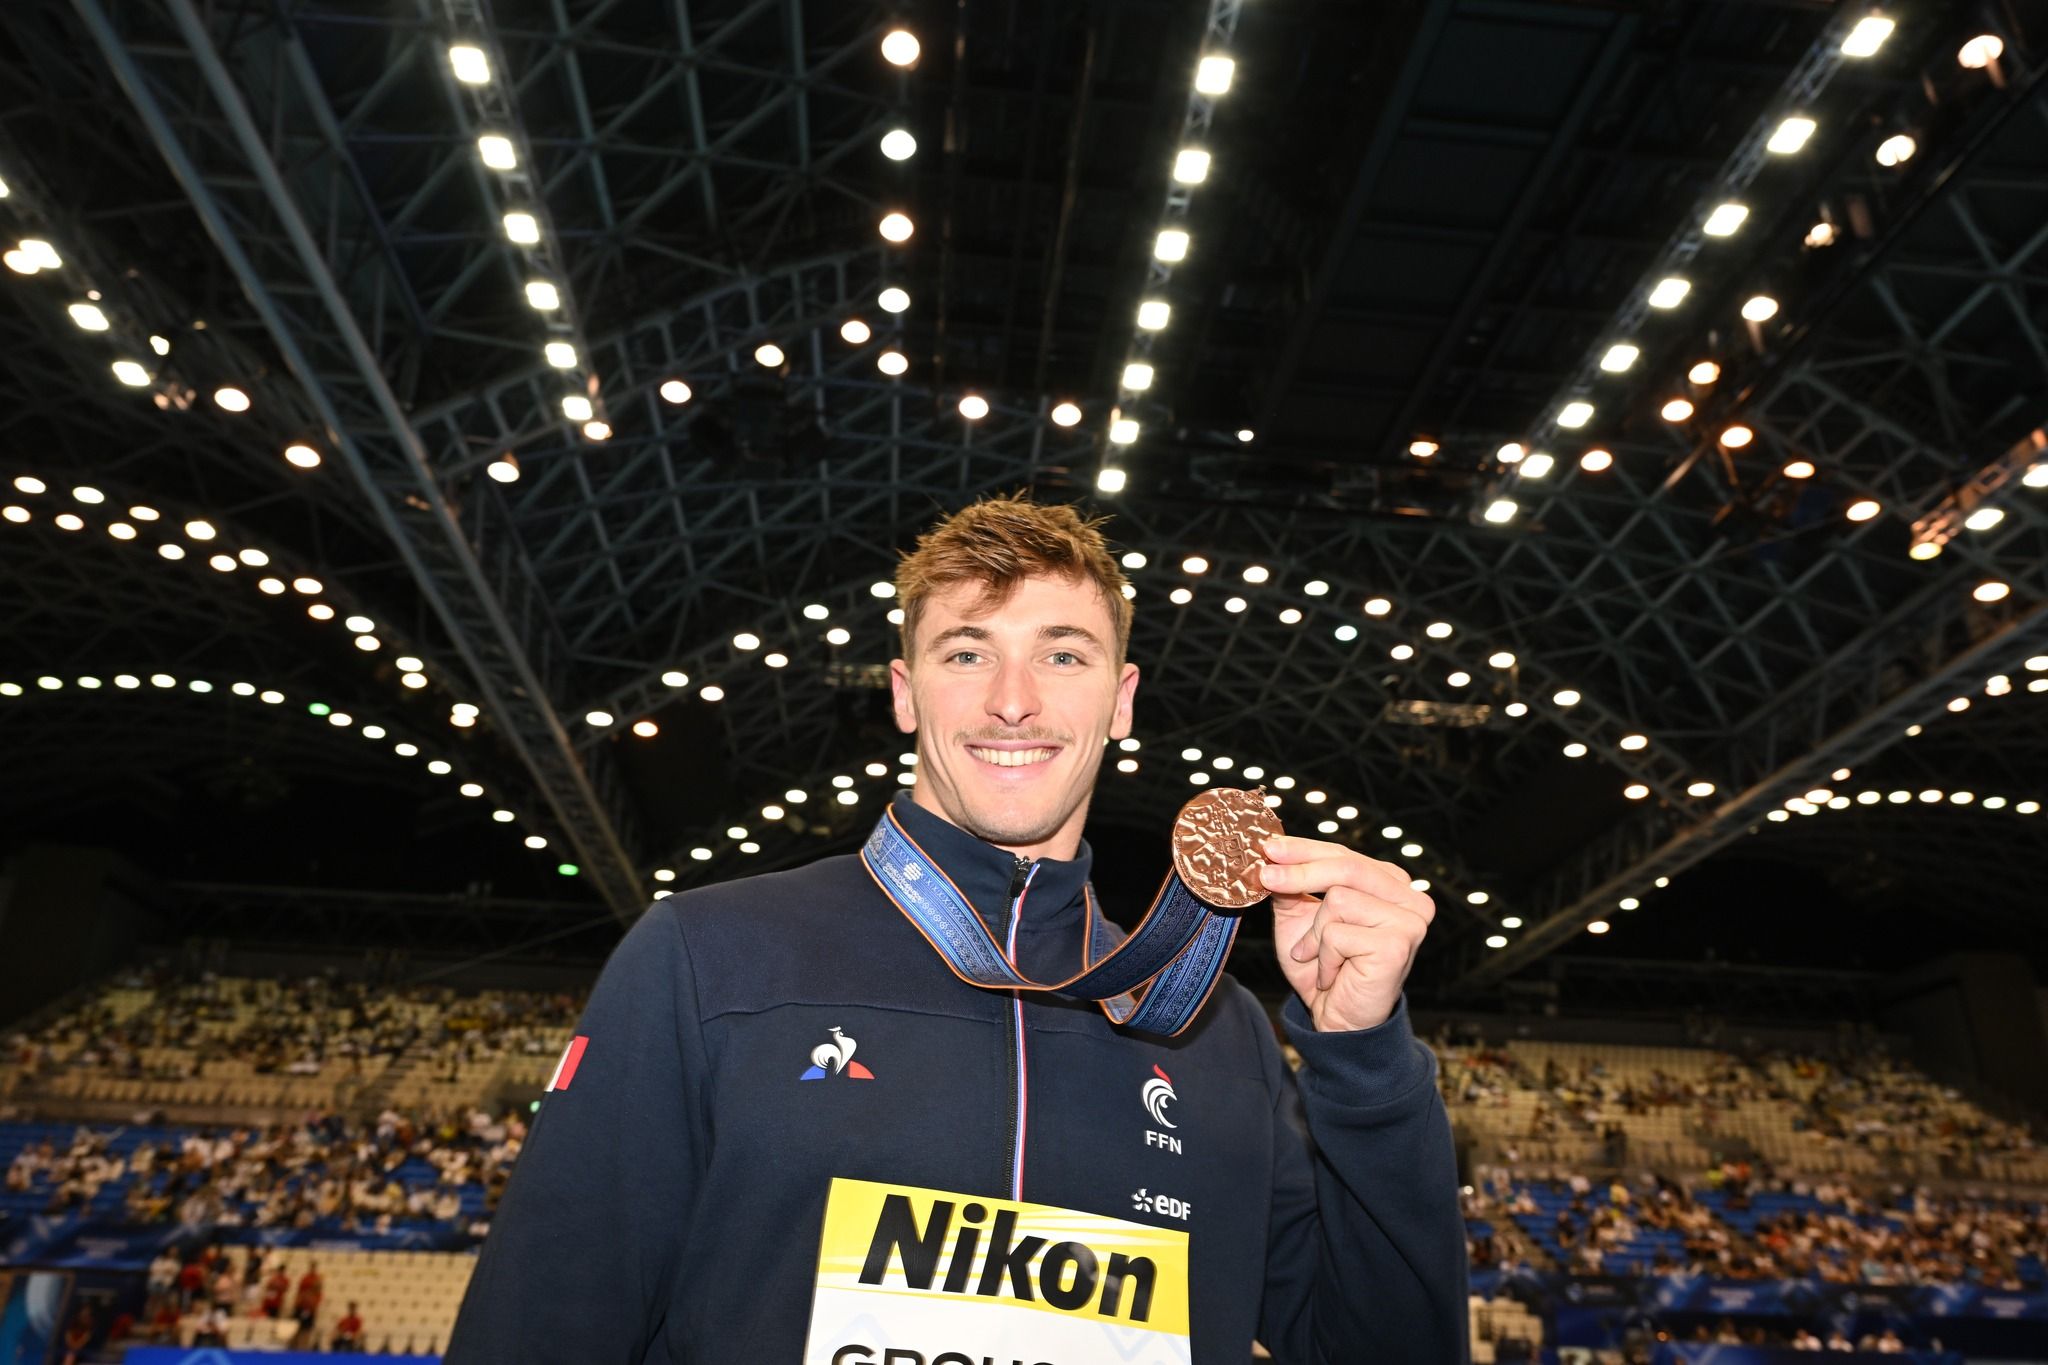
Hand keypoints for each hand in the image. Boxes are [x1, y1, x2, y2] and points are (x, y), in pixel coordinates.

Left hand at [1259, 834, 1433, 1032]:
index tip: (1268, 846)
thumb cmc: (1323, 967)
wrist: (1337, 1020)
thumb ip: (1291, 884)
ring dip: (1316, 934)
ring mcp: (1410, 921)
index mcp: (1391, 883)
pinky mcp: (1398, 946)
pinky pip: (1339, 934)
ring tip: (1318, 957)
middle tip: (1266, 877)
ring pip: (1339, 899)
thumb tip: (1271, 854)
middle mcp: (1410, 897)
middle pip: (1346, 867)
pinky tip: (1333, 975)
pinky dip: (1324, 957)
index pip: (1344, 853)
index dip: (1304, 849)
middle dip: (1300, 872)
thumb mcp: (1300, 917)